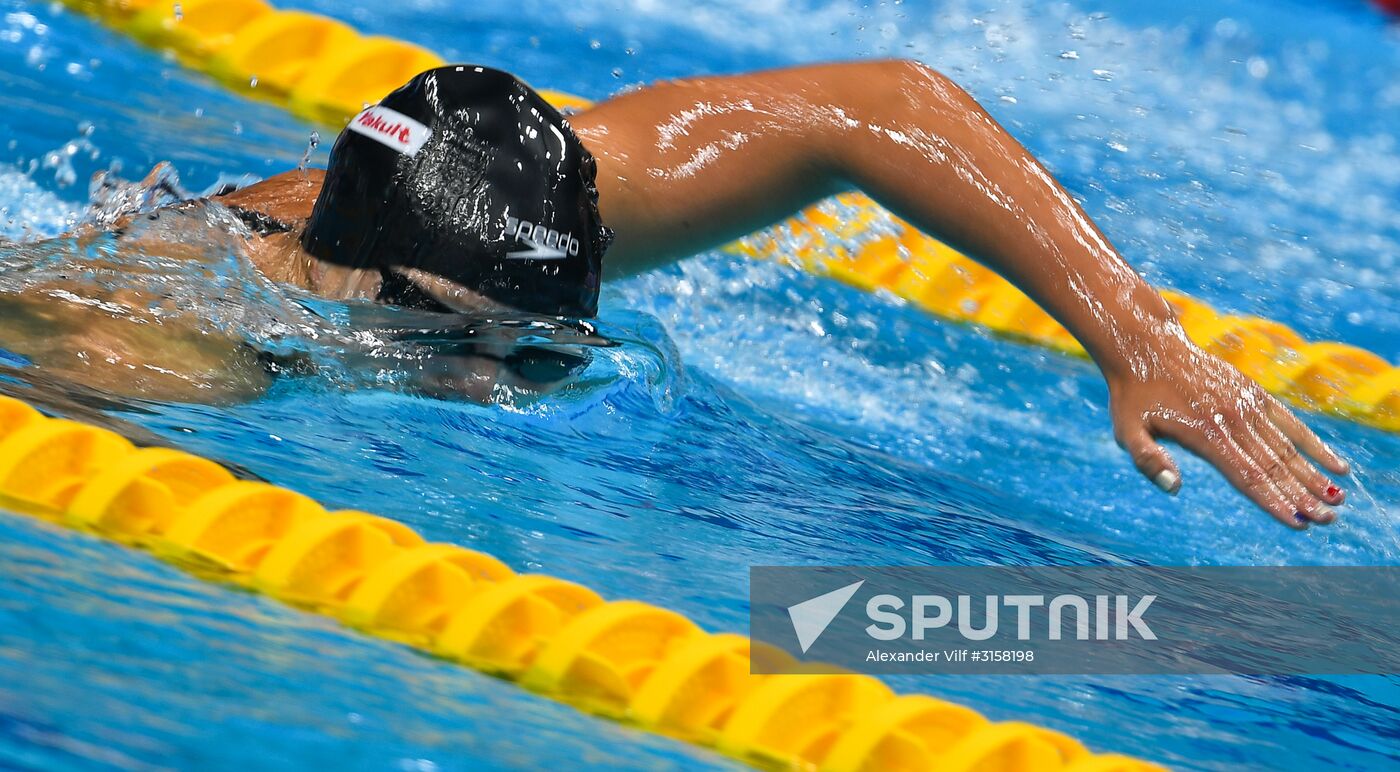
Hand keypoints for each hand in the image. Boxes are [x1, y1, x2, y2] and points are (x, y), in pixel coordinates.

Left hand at [1106, 335, 1349, 528]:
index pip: (1247, 476)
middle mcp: (1232, 420)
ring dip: (1314, 475)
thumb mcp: (1126, 431)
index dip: (1273, 502)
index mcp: (1205, 435)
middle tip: (1329, 520)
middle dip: (1303, 496)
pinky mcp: (1253, 392)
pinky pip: (1290, 421)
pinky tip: (1336, 463)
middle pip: (1274, 466)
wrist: (1147, 346)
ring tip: (1338, 499)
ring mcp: (1246, 404)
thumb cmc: (1133, 395)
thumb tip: (1174, 488)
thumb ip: (1148, 461)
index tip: (1299, 524)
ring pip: (1286, 447)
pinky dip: (1313, 443)